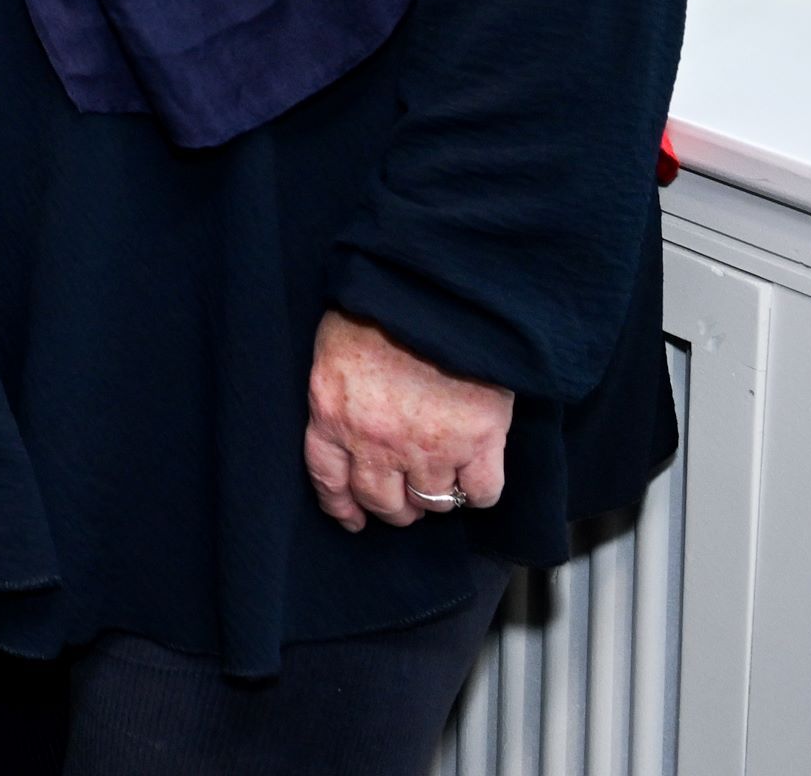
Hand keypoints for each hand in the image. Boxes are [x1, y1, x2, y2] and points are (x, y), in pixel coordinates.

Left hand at [305, 309, 510, 530]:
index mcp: (332, 413)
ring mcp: (429, 446)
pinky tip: (475, 477)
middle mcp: (376, 440)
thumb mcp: (334, 345)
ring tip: (440, 483)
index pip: (327, 477)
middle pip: (383, 501)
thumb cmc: (379, 307)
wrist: (434, 292)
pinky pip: (482, 492)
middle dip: (393, 506)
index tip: (351, 517)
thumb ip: (337, 391)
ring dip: (435, 498)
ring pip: (432, 502)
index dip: (340, 504)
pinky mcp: (479, 442)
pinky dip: (479, 491)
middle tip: (404, 501)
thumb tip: (344, 417)